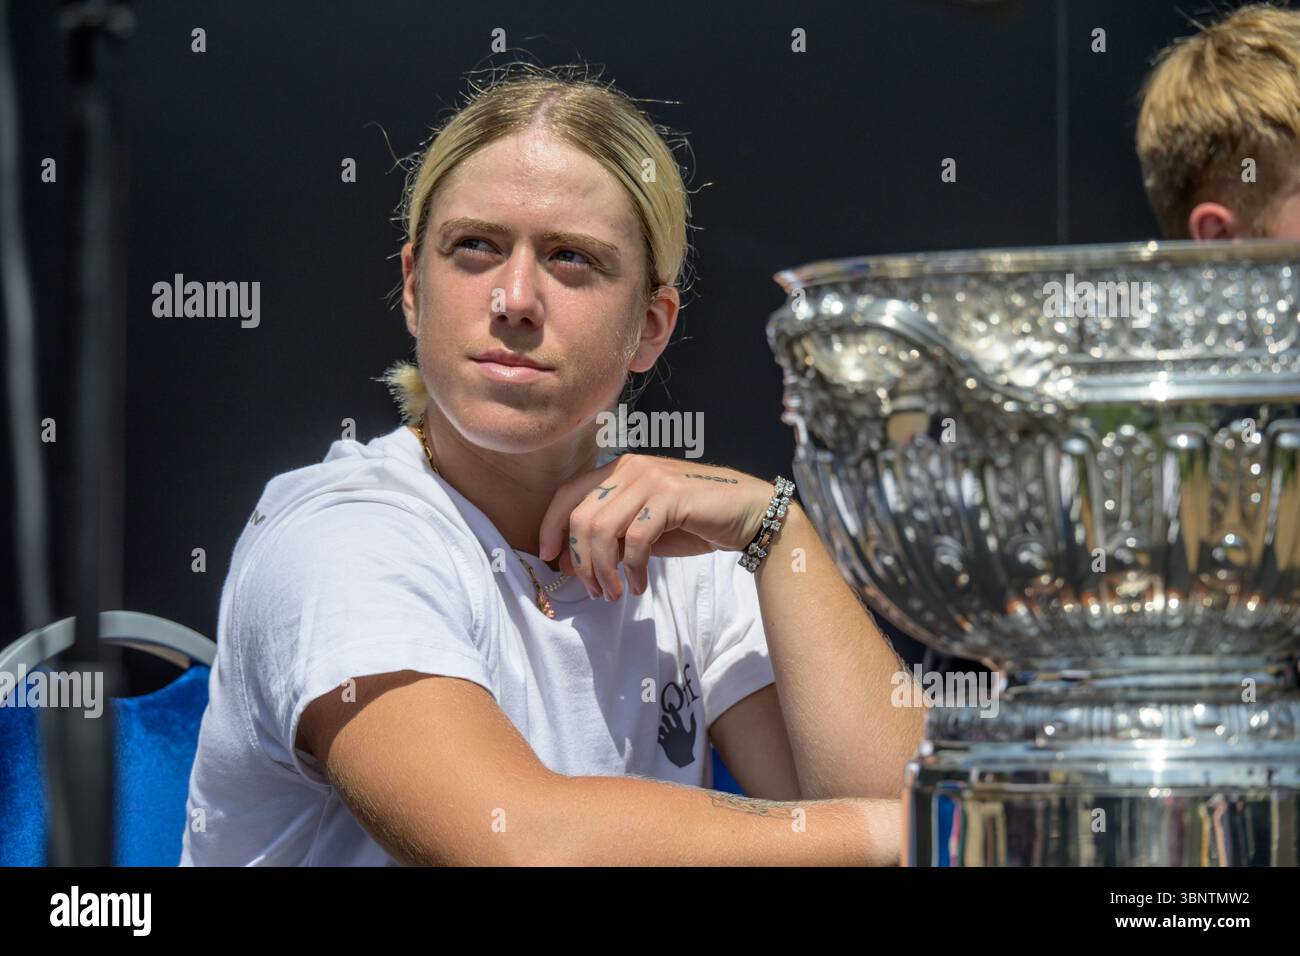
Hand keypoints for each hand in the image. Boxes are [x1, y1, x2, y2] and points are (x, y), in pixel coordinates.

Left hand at [537, 454, 773, 600]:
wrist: (747, 512)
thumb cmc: (693, 522)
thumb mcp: (643, 530)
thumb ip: (609, 538)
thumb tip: (568, 562)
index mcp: (618, 469)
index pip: (567, 494)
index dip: (550, 527)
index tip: (547, 558)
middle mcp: (630, 467)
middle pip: (581, 516)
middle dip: (580, 561)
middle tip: (593, 590)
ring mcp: (651, 478)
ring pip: (603, 528)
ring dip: (603, 570)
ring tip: (614, 593)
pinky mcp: (671, 497)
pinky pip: (636, 538)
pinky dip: (633, 568)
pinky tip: (639, 585)